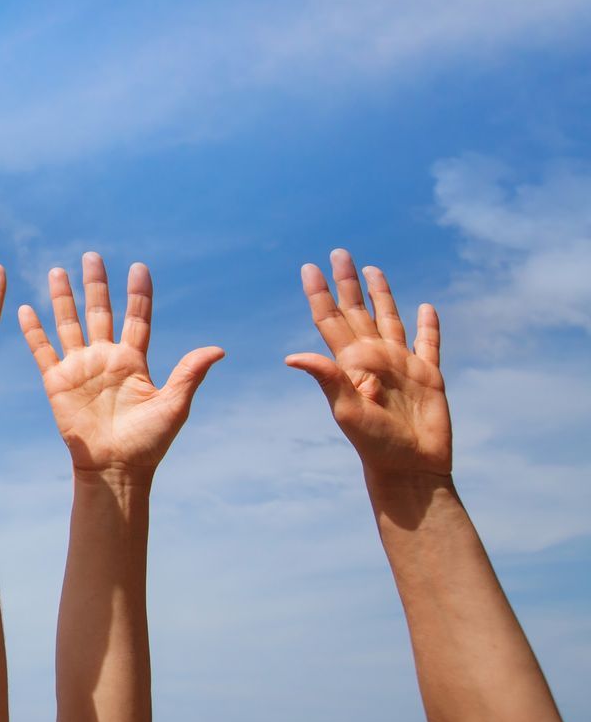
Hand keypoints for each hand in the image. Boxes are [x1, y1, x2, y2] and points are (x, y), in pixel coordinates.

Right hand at [19, 254, 223, 473]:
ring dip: (62, 298)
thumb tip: (218, 349)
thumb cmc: (148, 442)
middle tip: (92, 256)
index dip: (138, 293)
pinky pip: (42, 350)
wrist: (114, 468)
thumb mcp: (174, 405)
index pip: (136, 318)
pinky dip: (33, 330)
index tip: (139, 267)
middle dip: (95, 285)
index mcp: (133, 361)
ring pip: (68, 324)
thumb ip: (189, 373)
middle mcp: (105, 359)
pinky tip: (25, 309)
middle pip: (100, 312)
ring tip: (57, 271)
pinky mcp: (57, 382)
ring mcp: (80, 368)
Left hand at [285, 250, 450, 478]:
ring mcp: (401, 364)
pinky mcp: (429, 376)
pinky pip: (429, 344)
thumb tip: (291, 357)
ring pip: (390, 319)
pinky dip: (428, 326)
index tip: (308, 268)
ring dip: (382, 295)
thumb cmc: (374, 444)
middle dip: (347, 282)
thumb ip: (326, 379)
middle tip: (339, 253)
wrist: (410, 468)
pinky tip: (426, 307)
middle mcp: (373, 358)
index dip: (319, 293)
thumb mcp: (346, 409)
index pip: (329, 319)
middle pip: (357, 311)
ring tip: (373, 269)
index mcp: (350, 363)